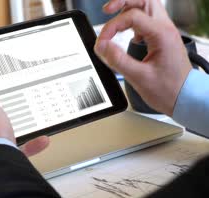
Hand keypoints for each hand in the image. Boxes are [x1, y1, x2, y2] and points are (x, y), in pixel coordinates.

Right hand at [95, 0, 191, 115]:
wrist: (185, 98)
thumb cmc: (168, 90)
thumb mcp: (139, 77)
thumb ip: (118, 60)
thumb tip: (101, 46)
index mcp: (161, 35)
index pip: (131, 17)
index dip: (111, 27)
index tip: (102, 42)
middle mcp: (165, 29)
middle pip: (143, 0)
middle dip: (122, 2)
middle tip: (107, 10)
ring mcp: (165, 32)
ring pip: (147, 6)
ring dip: (129, 8)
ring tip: (113, 16)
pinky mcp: (162, 38)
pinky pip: (148, 19)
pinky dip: (134, 19)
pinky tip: (127, 32)